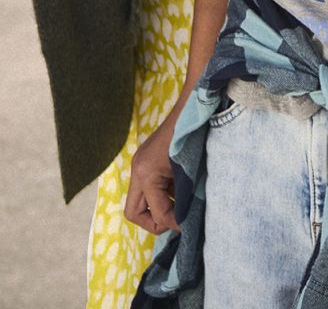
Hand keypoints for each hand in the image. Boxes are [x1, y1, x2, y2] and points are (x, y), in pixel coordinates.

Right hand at [124, 107, 183, 234]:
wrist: (193, 104)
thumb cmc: (194, 134)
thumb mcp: (189, 169)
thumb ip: (184, 196)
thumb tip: (184, 221)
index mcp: (146, 173)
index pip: (155, 212)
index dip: (171, 222)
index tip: (187, 223)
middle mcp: (137, 170)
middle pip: (133, 212)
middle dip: (154, 221)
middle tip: (176, 221)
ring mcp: (139, 164)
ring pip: (139, 201)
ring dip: (158, 208)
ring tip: (181, 207)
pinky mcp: (145, 160)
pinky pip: (147, 187)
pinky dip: (161, 194)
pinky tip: (180, 191)